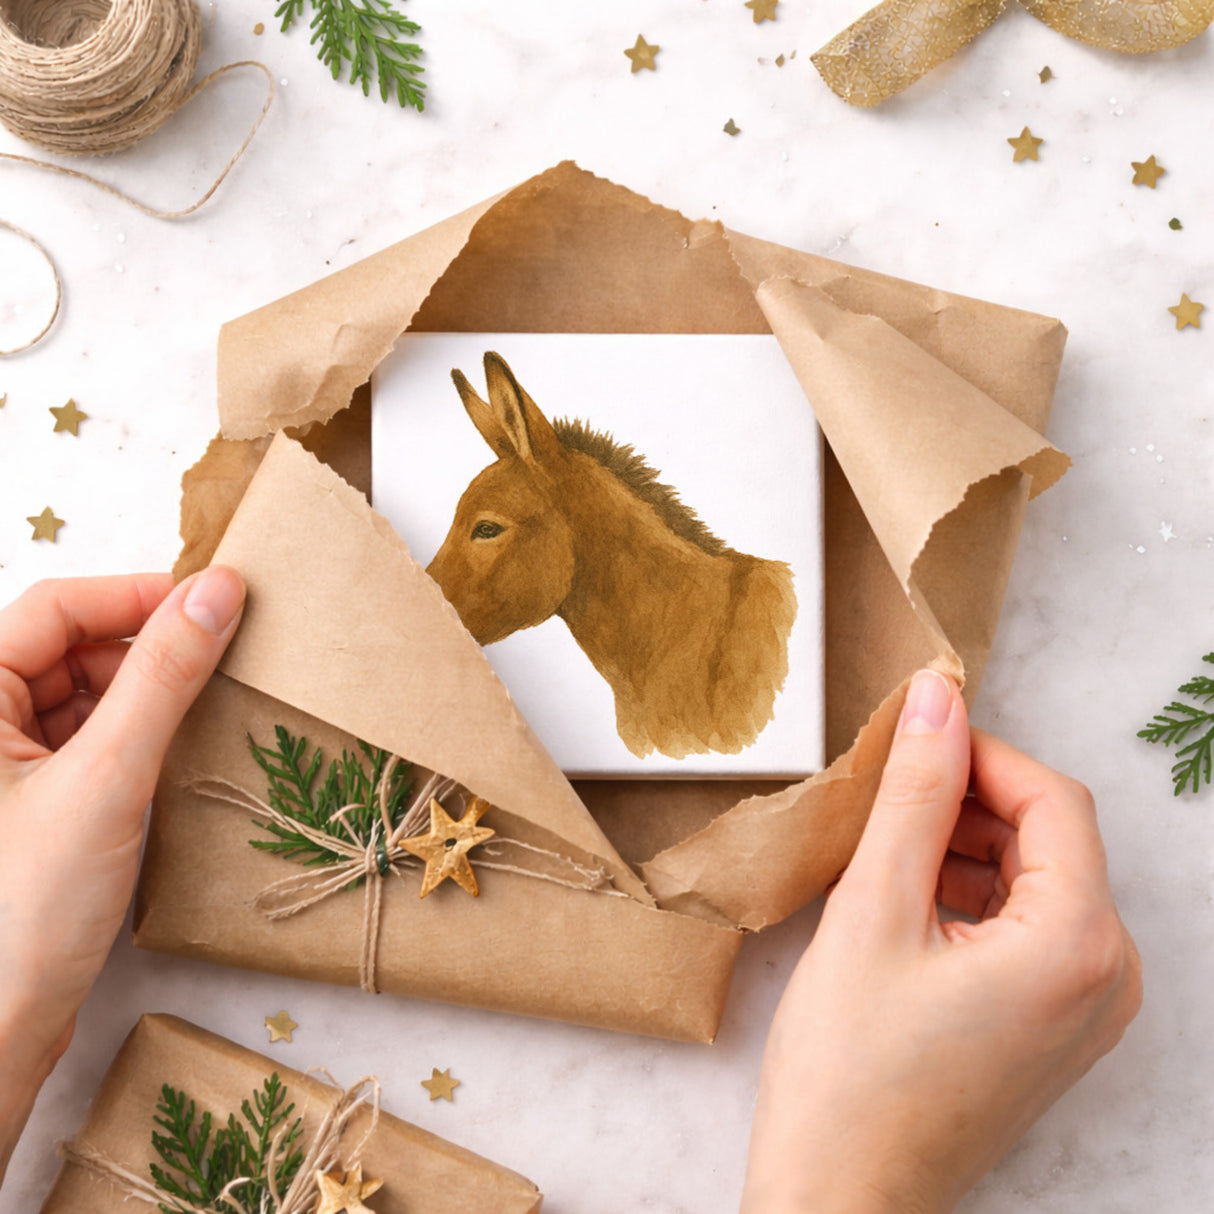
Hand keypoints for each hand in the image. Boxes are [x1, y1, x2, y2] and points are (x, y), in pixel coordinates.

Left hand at [0, 569, 244, 1181]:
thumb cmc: (23, 910)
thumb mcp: (107, 777)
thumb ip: (164, 676)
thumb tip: (218, 591)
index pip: (55, 608)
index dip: (135, 595)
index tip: (216, 600)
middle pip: (70, 647)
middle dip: (147, 645)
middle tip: (226, 651)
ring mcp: (6, 767)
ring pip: (85, 694)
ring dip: (148, 691)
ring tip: (212, 701)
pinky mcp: (34, 804)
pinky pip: (92, 740)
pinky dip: (139, 734)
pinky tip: (181, 749)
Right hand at [741, 669, 1142, 1213]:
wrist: (839, 1198)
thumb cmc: (849, 1072)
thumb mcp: (873, 910)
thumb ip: (913, 794)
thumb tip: (937, 699)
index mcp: (1078, 946)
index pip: (1052, 799)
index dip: (979, 754)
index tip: (909, 739)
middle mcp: (1107, 979)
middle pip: (1049, 838)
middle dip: (966, 804)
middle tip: (881, 802)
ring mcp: (1086, 1010)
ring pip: (1034, 880)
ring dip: (963, 849)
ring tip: (881, 858)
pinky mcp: (1054, 1028)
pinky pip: (1028, 929)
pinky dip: (969, 898)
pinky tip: (902, 906)